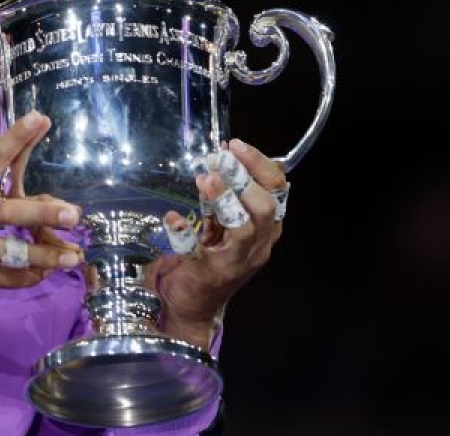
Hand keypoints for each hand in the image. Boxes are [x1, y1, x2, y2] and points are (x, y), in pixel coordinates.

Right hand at [0, 111, 82, 302]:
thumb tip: (17, 197)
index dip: (16, 139)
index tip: (39, 119)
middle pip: (8, 210)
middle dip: (43, 212)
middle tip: (72, 214)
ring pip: (11, 250)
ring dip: (45, 255)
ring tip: (72, 257)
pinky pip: (3, 278)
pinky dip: (26, 278)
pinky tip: (42, 274)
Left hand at [150, 138, 287, 348]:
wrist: (192, 304)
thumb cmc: (210, 258)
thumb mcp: (222, 223)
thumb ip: (225, 197)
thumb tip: (221, 157)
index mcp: (266, 228)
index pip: (278, 191)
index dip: (260, 165)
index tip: (236, 144)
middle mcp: (259, 244)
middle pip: (269, 207)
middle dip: (247, 177)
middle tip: (221, 158)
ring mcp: (237, 261)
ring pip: (246, 227)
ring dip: (227, 199)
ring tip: (206, 179)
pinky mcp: (211, 273)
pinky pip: (199, 252)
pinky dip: (184, 233)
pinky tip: (171, 217)